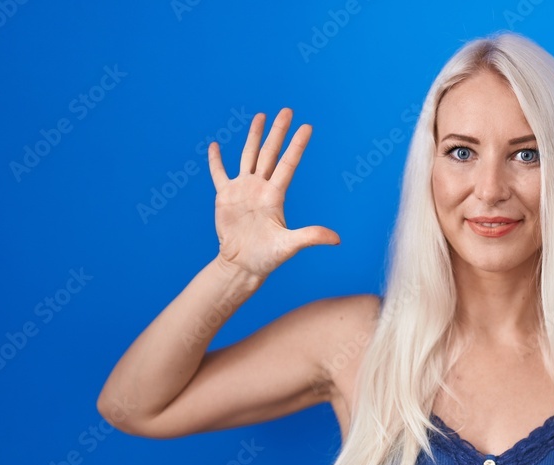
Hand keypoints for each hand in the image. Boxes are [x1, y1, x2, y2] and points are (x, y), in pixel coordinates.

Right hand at [207, 108, 339, 278]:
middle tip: (287, 110)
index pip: (288, 164)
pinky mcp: (225, 197)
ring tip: (260, 116)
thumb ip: (311, 237)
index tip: (307, 127)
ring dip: (254, 137)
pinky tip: (215, 145)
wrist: (243, 265)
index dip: (297, 146)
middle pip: (270, 153)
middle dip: (278, 132)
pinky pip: (219, 174)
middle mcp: (260, 188)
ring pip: (248, 156)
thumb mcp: (290, 246)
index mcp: (275, 195)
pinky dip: (216, 161)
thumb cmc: (267, 257)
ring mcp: (242, 190)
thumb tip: (338, 239)